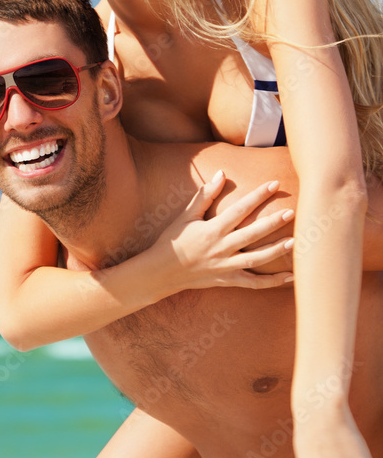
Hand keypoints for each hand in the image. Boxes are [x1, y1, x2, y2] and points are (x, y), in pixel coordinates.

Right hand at [152, 172, 294, 293]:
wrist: (161, 272)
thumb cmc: (173, 240)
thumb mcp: (185, 215)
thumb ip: (205, 195)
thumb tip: (221, 173)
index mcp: (212, 230)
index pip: (240, 210)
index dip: (258, 196)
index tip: (274, 184)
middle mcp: (221, 248)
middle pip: (252, 234)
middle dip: (273, 222)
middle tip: (292, 212)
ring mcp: (226, 266)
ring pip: (256, 260)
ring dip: (276, 251)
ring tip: (295, 241)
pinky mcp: (228, 280)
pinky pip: (254, 283)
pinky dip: (273, 282)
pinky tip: (290, 277)